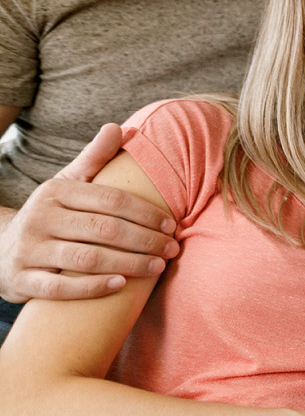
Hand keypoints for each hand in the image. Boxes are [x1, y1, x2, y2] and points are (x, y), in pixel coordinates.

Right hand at [0, 124, 177, 303]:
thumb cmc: (49, 214)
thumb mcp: (67, 182)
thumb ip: (94, 157)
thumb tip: (120, 127)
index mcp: (56, 192)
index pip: (111, 200)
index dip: (146, 213)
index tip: (172, 224)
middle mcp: (40, 218)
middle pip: (104, 230)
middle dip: (145, 240)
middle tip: (171, 250)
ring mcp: (29, 251)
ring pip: (86, 259)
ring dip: (128, 264)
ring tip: (156, 268)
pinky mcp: (22, 280)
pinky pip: (59, 288)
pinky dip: (91, 288)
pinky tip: (121, 286)